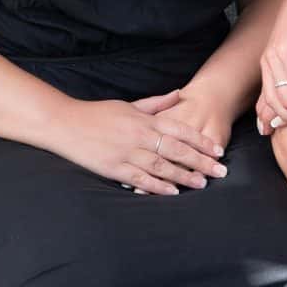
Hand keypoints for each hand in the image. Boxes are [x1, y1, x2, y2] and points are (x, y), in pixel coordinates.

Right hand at [49, 91, 226, 195]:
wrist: (66, 123)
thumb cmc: (99, 113)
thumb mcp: (130, 104)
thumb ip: (157, 103)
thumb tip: (180, 94)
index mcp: (144, 120)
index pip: (180, 130)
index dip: (201, 141)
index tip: (218, 150)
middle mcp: (139, 136)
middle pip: (177, 150)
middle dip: (200, 161)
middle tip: (220, 171)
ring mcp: (126, 153)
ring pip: (162, 167)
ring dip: (184, 176)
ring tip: (202, 184)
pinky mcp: (114, 168)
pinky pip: (140, 179)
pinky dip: (157, 186)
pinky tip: (173, 192)